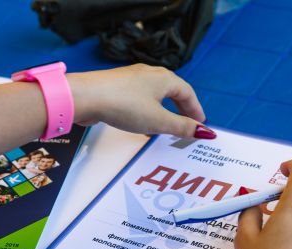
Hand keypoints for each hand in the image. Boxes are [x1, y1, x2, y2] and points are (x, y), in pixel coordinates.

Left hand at [67, 64, 214, 138]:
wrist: (86, 96)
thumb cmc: (123, 105)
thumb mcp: (159, 121)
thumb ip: (182, 127)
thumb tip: (204, 132)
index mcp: (164, 78)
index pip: (188, 93)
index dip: (195, 109)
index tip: (200, 123)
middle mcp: (149, 74)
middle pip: (172, 91)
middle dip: (181, 108)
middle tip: (187, 123)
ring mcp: (132, 79)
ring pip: (155, 94)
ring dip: (164, 110)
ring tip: (167, 125)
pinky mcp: (117, 87)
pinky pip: (140, 98)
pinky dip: (148, 109)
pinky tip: (143, 122)